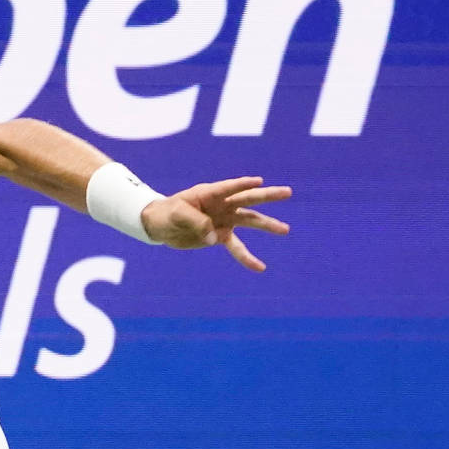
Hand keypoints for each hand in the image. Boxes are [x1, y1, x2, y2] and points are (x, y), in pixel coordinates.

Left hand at [142, 176, 291, 271]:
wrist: (161, 226)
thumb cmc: (168, 213)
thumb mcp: (177, 214)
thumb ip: (196, 222)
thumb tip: (215, 237)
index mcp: (211, 193)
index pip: (230, 187)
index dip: (243, 184)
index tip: (258, 181)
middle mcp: (222, 205)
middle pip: (248, 199)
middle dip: (268, 196)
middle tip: (287, 192)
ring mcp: (224, 220)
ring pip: (250, 221)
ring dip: (267, 225)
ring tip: (285, 229)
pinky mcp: (220, 236)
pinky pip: (237, 247)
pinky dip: (247, 258)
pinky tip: (260, 267)